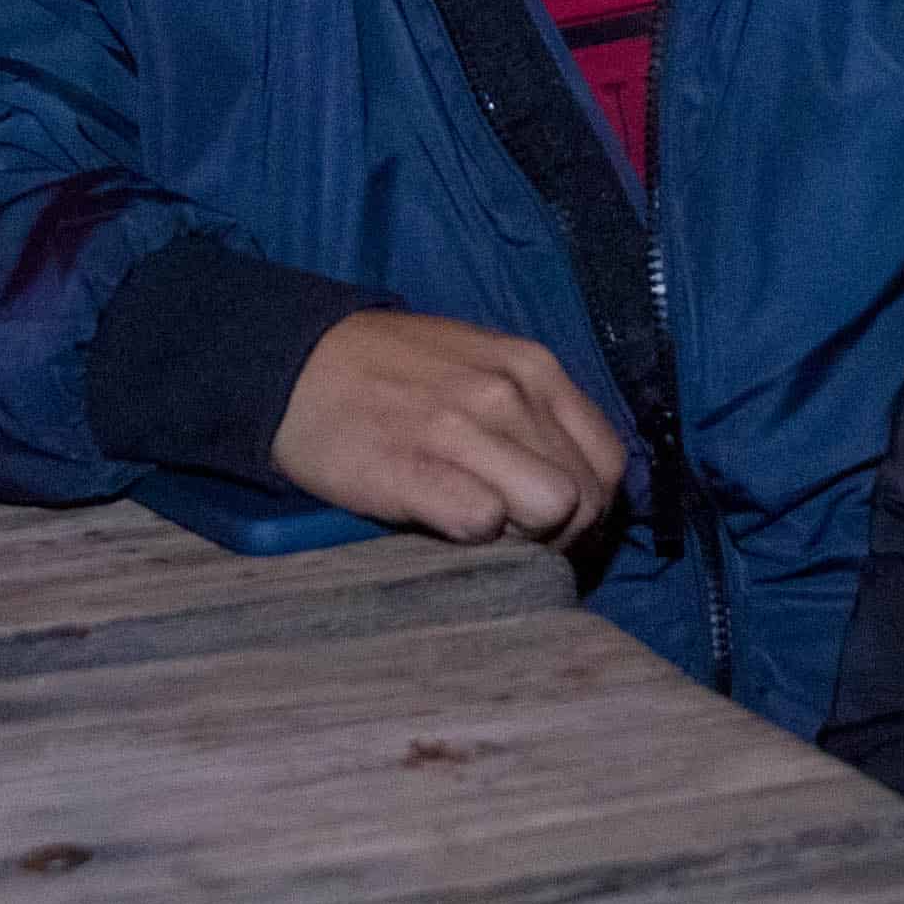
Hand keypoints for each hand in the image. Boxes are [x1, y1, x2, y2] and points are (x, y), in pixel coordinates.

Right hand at [271, 312, 626, 543]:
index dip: (592, 507)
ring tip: (481, 531)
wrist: (294, 364)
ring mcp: (464, 429)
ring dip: (523, 538)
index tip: (556, 526)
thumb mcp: (482, 366)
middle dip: (562, 533)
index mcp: (533, 368)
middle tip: (515, 539)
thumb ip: (534, 412)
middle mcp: (510, 393)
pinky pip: (484, 523)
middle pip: (587, 497)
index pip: (609, 462)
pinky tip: (444, 523)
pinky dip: (474, 538)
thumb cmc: (392, 373)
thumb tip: (577, 483)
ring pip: (552, 511)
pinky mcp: (415, 468)